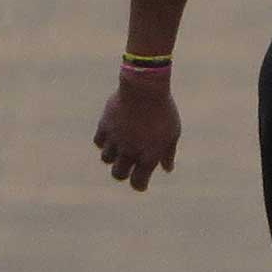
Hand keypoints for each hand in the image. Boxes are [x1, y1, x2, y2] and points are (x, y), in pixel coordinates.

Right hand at [94, 68, 180, 189]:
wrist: (144, 88)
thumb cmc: (163, 110)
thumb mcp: (172, 132)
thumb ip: (168, 153)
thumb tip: (167, 168)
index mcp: (148, 156)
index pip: (138, 182)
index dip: (139, 184)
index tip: (141, 181)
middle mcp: (129, 151)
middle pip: (118, 174)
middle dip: (123, 171)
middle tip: (128, 163)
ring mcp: (116, 139)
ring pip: (107, 159)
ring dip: (113, 155)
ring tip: (121, 145)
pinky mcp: (105, 126)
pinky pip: (99, 142)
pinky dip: (104, 141)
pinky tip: (112, 134)